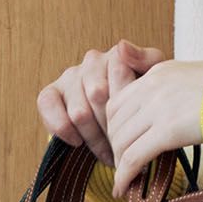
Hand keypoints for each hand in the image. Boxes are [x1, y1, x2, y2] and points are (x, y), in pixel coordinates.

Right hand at [37, 38, 167, 168]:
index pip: (119, 74)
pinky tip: (77, 142)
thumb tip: (121, 46)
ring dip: (93, 137)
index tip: (137, 129)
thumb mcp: (155, 81)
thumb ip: (147, 60)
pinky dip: (63, 128)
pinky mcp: (50, 93)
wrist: (124, 120)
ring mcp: (70, 77)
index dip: (128, 107)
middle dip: (113, 128)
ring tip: (108, 154)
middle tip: (125, 150)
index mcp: (117, 56)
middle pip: (98, 97)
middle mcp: (91, 62)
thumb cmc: (142, 102)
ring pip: (78, 111)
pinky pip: (47, 106)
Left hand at [106, 48, 202, 198]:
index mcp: (155, 74)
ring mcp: (158, 108)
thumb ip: (160, 77)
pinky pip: (134, 157)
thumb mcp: (186, 73)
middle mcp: (151, 88)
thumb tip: (141, 74)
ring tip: (125, 178)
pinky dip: (125, 175)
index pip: (117, 102)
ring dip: (119, 163)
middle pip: (115, 124)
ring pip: (121, 141)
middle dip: (115, 148)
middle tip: (122, 164)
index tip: (120, 143)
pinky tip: (124, 186)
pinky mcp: (168, 130)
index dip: (114, 128)